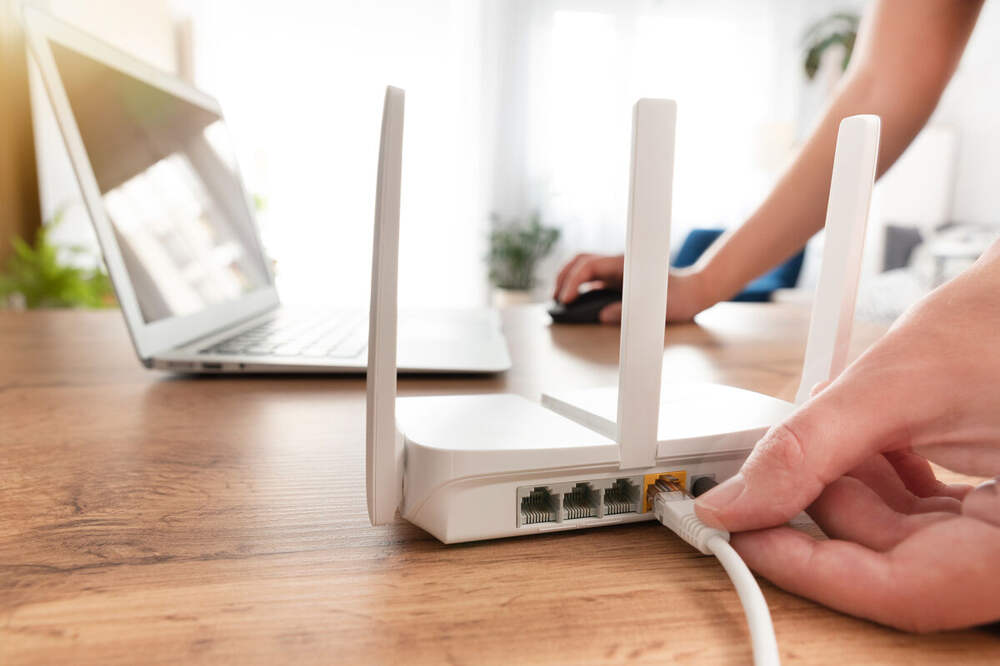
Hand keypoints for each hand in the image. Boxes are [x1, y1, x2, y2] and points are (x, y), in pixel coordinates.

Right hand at [552, 253, 707, 322]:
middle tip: (556, 299)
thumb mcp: (656, 309)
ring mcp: (616, 270)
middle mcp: (617, 263)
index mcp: (625, 264)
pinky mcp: (617, 279)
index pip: (589, 266)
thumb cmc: (676, 298)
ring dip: (568, 279)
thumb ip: (628, 312)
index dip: (573, 282)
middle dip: (564, 277)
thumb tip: (602, 316)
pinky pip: (591, 278)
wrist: (691, 292)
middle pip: (581, 261)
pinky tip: (573, 302)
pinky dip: (578, 286)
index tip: (565, 300)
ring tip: (559, 300)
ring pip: (584, 267)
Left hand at [695, 239, 999, 631]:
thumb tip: (734, 503)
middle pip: (899, 564)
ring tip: (824, 428)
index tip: (746, 538)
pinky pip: (930, 513)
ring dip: (850, 486)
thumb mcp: (895, 385)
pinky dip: (883, 478)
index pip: (904, 592)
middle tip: (769, 471)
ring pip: (908, 538)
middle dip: (826, 508)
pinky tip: (861, 438)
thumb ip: (807, 448)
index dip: (811, 568)